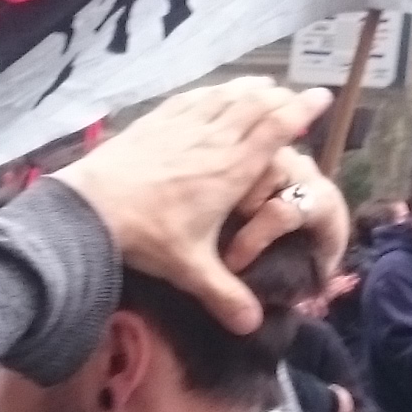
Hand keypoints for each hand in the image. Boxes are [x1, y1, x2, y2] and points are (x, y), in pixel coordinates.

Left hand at [56, 80, 336, 334]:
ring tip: (263, 84)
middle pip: (256, 105)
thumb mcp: (190, 270)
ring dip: (248, 89)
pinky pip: (193, 98)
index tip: (322, 95)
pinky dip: (212, 91)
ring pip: (225, 97)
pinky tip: (213, 90)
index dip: (302, 110)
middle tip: (295, 93)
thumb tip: (254, 326)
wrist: (89, 208)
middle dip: (280, 97)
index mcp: (231, 170)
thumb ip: (225, 296)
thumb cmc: (147, 235)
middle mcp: (214, 140)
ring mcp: (183, 127)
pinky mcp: (155, 122)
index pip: (276, 130)